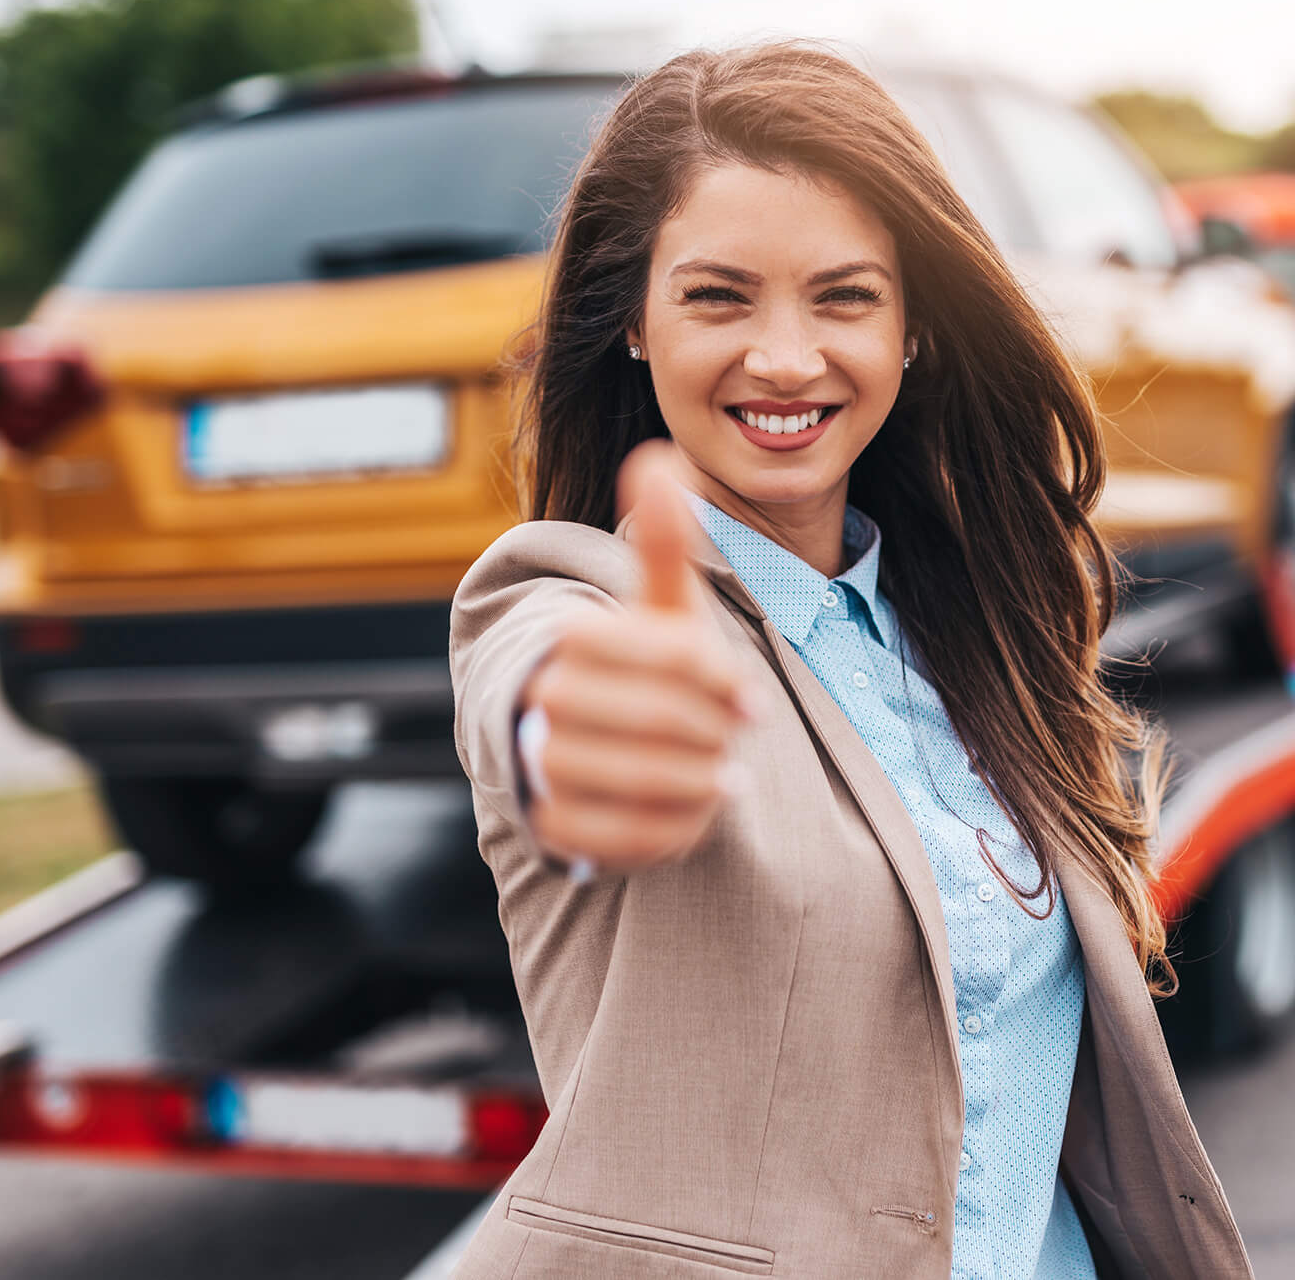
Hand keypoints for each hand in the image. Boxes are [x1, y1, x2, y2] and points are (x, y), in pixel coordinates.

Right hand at [517, 441, 752, 871]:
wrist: (612, 743)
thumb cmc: (652, 668)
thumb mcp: (666, 608)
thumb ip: (666, 544)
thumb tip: (658, 456)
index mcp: (573, 640)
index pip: (666, 653)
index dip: (720, 677)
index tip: (750, 698)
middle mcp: (545, 700)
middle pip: (658, 719)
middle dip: (712, 731)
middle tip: (733, 738)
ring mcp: (545, 766)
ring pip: (641, 780)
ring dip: (700, 780)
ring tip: (721, 773)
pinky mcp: (555, 827)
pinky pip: (625, 837)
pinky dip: (676, 826)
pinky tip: (696, 808)